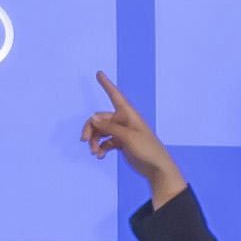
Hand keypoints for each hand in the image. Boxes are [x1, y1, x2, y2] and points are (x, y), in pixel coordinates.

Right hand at [81, 73, 184, 200]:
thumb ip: (109, 127)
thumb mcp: (127, 137)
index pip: (115, 95)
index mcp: (128, 114)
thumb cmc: (147, 149)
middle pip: (100, 118)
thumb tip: (93, 118)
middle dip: (91, 128)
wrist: (156, 168)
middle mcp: (124, 120)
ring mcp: (122, 132)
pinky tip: (100, 155)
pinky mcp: (121, 143)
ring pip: (101, 131)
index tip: (99, 73)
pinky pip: (105, 141)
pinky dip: (101, 147)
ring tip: (94, 152)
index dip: (107, 84)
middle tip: (84, 140)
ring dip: (95, 140)